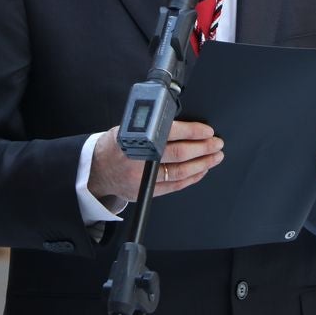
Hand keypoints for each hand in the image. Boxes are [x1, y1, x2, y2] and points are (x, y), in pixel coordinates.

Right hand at [88, 121, 223, 202]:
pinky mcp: (148, 192)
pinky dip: (192, 178)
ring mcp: (144, 179)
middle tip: (217, 143)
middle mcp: (140, 159)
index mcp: (135, 138)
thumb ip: (152, 124)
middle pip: (179, 154)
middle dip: (203, 148)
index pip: (170, 132)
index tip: (207, 130)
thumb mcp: (128, 126)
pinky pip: (176, 186)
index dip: (192, 131)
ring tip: (215, 156)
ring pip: (181, 172)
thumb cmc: (116, 145)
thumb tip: (182, 122)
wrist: (98, 169)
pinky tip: (201, 170)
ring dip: (202, 163)